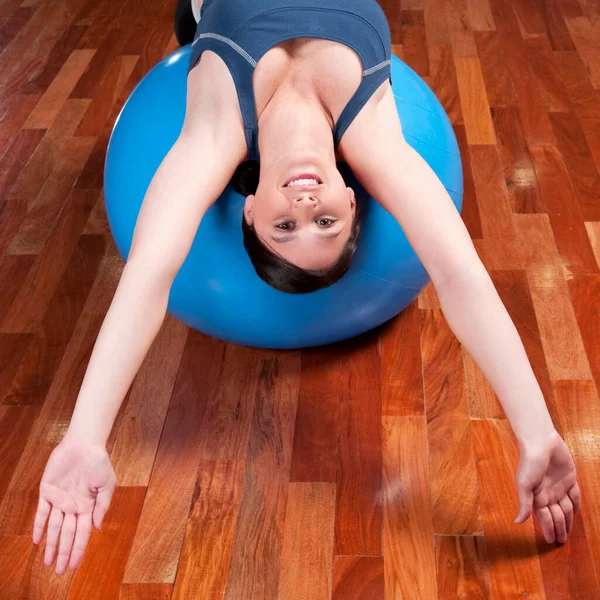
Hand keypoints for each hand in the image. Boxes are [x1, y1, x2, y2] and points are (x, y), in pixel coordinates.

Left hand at [33, 432, 116, 574]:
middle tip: (59, 572)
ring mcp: (59, 500)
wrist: (84, 444)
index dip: (78, 550)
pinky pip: (41, 512)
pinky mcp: (47, 491)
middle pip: (67, 535)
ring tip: (48, 562)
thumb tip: (97, 528)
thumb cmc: (99, 462)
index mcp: (88, 506)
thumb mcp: (107, 484)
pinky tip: (37, 541)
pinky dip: (39, 526)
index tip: (74, 566)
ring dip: (51, 545)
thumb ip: (102, 506)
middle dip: (63, 553)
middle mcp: (73, 506)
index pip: (82, 533)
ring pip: (54, 528)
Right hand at [514, 430, 580, 543]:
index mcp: (537, 498)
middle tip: (562, 542)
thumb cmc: (530, 463)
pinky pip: (575, 496)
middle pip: (557, 517)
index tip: (551, 542)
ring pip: (567, 509)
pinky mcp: (569, 479)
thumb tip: (517, 522)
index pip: (545, 519)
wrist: (541, 442)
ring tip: (568, 532)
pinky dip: (576, 505)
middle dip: (560, 530)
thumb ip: (523, 504)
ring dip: (568, 521)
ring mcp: (560, 487)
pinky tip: (576, 512)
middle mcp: (549, 495)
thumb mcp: (524, 484)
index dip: (549, 530)